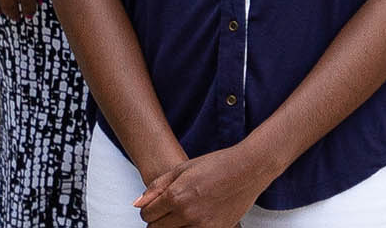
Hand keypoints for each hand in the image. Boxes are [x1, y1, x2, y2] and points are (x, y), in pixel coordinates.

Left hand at [134, 145, 274, 227]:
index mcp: (176, 195)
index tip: (155, 206)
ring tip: (182, 213)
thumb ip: (157, 186)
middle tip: (167, 210)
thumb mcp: (182, 168)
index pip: (147, 215)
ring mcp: (202, 225)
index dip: (148, 210)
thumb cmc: (217, 165)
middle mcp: (187, 213)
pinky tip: (195, 217)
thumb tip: (137, 203)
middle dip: (157, 220)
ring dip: (172, 226)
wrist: (247, 170)